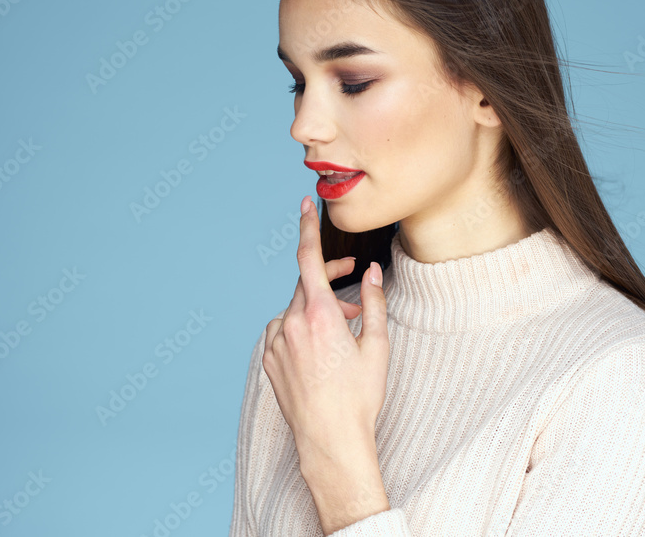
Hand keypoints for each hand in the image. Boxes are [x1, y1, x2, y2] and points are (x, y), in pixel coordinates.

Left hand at [262, 195, 390, 469]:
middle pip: (307, 285)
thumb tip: (372, 273)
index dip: (307, 227)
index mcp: (320, 315)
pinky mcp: (268, 361)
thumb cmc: (359, 396)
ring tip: (342, 331)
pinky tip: (320, 349)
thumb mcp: (376, 346)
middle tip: (354, 288)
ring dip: (318, 310)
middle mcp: (292, 324)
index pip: (309, 258)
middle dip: (330, 281)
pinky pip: (283, 332)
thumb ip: (374, 302)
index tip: (303, 205)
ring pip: (296, 309)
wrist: (331, 440)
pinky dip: (300, 330)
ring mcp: (276, 344)